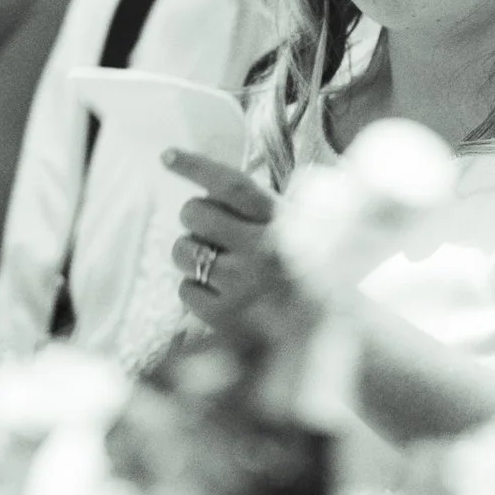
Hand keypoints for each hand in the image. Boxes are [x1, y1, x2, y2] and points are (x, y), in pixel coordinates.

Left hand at [165, 155, 304, 344]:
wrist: (328, 337)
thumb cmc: (308, 275)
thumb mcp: (302, 230)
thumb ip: (264, 208)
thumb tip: (211, 189)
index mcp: (283, 222)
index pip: (230, 184)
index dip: (195, 166)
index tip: (165, 156)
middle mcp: (263, 250)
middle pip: (196, 213)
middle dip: (195, 218)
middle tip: (211, 231)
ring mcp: (243, 285)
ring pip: (183, 251)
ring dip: (191, 253)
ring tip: (218, 264)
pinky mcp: (227, 319)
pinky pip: (185, 290)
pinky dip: (195, 289)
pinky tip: (220, 293)